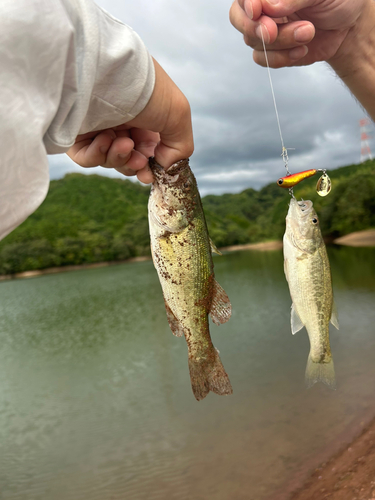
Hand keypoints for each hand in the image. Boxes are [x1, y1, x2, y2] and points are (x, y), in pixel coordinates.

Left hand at [67, 59, 193, 183]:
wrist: (108, 72)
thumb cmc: (146, 90)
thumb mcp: (178, 115)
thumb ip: (181, 147)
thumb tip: (165, 167)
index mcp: (145, 116)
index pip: (147, 150)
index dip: (150, 166)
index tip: (150, 174)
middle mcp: (121, 121)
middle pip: (128, 159)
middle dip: (135, 163)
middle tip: (138, 160)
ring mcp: (97, 127)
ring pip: (109, 159)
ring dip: (119, 157)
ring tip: (122, 142)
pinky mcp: (75, 133)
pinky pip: (87, 157)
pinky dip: (98, 155)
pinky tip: (104, 139)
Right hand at [229, 0, 368, 67]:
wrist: (350, 26)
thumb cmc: (338, 0)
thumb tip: (268, 7)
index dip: (246, 4)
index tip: (256, 11)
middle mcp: (263, 8)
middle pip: (237, 18)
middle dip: (254, 28)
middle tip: (272, 31)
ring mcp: (266, 31)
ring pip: (254, 41)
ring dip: (281, 42)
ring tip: (308, 32)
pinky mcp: (274, 52)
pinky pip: (263, 60)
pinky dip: (283, 58)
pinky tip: (302, 49)